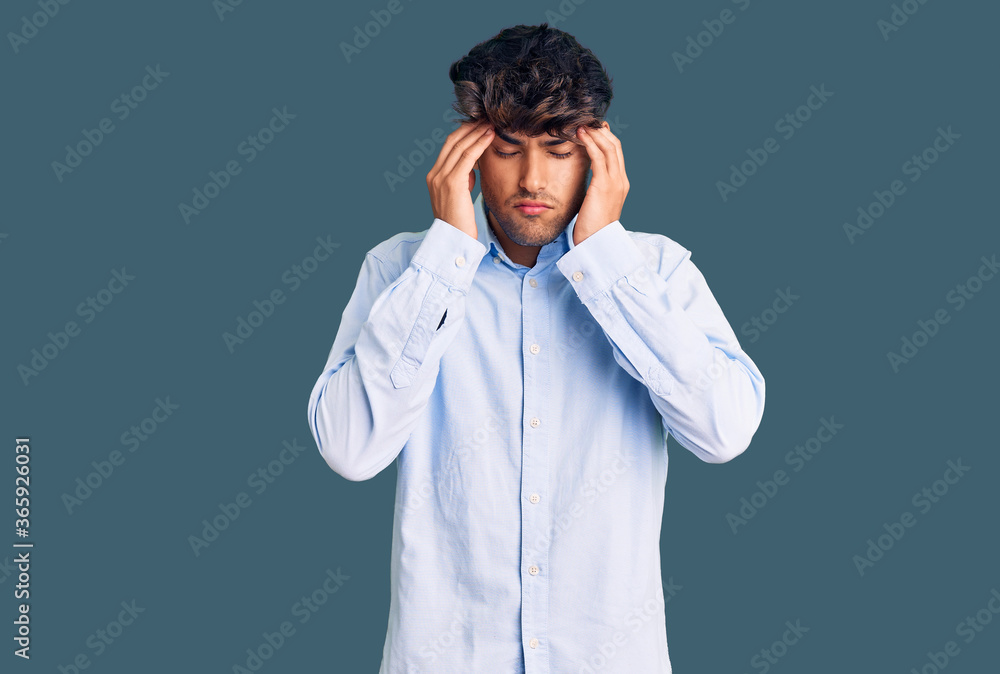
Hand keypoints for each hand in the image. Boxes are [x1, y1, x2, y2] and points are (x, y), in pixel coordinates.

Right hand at [425, 121, 494, 239]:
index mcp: (434, 177)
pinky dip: (479, 143)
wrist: (454, 241)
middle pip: (452, 141)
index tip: (479, 124)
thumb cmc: (461, 223)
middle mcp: (434, 174)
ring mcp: (441, 178)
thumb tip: (473, 168)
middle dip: (470, 127)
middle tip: (487, 117)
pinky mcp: (452, 183)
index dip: (464, 133)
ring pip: (461, 146)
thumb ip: (463, 180)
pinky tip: (490, 136)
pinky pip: (468, 156)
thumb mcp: (459, 197)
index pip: (449, 147)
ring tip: (491, 122)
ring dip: (477, 132)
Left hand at [573, 121, 628, 244]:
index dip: (606, 139)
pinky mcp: (604, 185)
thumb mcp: (596, 204)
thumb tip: (587, 181)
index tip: (594, 129)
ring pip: (608, 148)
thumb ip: (596, 189)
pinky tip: (580, 135)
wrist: (597, 243)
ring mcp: (615, 182)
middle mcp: (621, 180)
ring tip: (581, 124)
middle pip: (615, 146)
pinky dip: (590, 143)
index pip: (616, 154)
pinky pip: (598, 157)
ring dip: (594, 133)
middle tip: (586, 121)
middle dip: (601, 131)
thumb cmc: (593, 228)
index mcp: (621, 184)